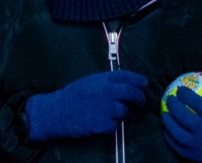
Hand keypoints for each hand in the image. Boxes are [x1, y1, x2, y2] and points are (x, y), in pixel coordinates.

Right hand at [25, 70, 147, 141]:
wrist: (56, 112)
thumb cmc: (72, 95)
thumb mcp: (90, 81)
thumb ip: (107, 81)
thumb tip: (124, 84)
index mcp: (104, 79)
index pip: (128, 76)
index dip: (139, 80)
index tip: (144, 84)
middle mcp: (108, 92)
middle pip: (132, 93)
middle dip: (139, 98)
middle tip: (140, 102)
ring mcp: (106, 108)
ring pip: (126, 111)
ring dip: (126, 114)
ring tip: (122, 114)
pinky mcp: (103, 124)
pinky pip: (115, 125)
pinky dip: (113, 124)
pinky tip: (107, 122)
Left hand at [162, 75, 201, 162]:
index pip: (193, 101)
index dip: (183, 94)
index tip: (179, 89)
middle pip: (182, 116)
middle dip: (172, 105)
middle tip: (169, 99)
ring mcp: (198, 146)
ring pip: (176, 133)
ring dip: (168, 122)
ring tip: (164, 114)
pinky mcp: (195, 157)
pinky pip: (178, 147)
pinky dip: (170, 138)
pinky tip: (168, 131)